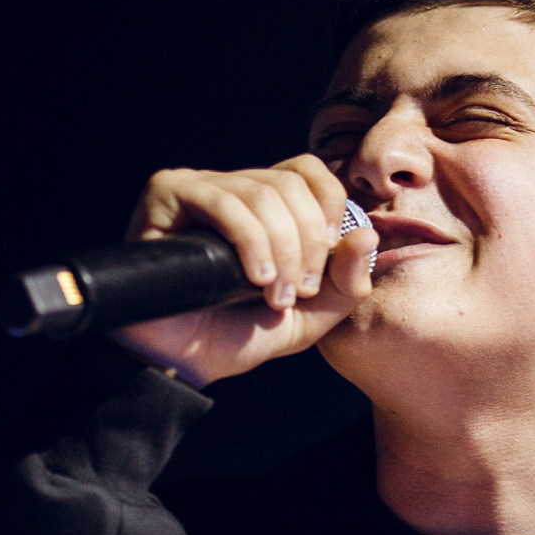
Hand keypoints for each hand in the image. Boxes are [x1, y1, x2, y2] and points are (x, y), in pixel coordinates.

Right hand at [108, 155, 378, 386]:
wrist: (185, 363)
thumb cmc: (243, 334)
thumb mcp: (313, 313)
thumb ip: (348, 280)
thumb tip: (366, 234)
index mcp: (267, 205)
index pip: (309, 171)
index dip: (330, 206)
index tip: (328, 256)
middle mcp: (233, 187)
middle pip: (291, 183)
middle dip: (307, 243)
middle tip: (298, 291)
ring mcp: (199, 187)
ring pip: (262, 193)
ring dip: (281, 250)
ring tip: (273, 295)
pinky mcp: (167, 194)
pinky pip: (223, 203)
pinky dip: (250, 243)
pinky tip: (253, 279)